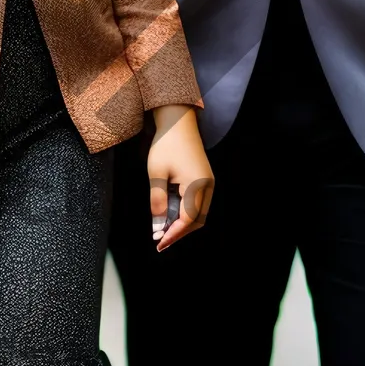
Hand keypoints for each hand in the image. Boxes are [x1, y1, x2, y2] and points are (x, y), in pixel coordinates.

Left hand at [147, 105, 213, 251]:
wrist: (178, 121)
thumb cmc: (165, 145)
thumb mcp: (156, 173)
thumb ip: (157, 200)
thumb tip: (158, 225)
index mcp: (197, 185)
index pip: (188, 219)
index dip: (174, 234)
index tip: (159, 243)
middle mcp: (207, 186)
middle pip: (197, 220)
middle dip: (179, 233)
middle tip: (161, 241)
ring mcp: (208, 182)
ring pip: (198, 213)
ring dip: (182, 223)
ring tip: (163, 230)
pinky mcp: (203, 178)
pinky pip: (197, 202)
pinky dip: (184, 212)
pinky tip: (170, 214)